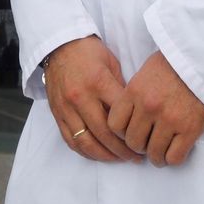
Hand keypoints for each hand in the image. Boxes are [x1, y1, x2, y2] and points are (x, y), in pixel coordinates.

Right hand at [43, 36, 139, 162]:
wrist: (58, 45)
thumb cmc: (88, 51)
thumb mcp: (112, 62)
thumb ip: (121, 88)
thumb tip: (135, 113)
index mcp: (98, 82)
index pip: (119, 114)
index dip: (134, 129)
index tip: (146, 136)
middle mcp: (80, 97)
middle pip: (104, 133)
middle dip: (122, 149)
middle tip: (136, 157)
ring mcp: (66, 108)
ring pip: (86, 142)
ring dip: (105, 156)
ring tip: (119, 159)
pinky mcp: (57, 114)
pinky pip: (71, 140)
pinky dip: (85, 151)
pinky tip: (98, 155)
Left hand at [108, 51, 203, 166]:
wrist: (203, 60)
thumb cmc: (173, 65)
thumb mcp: (145, 73)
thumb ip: (133, 95)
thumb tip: (126, 118)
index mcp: (135, 91)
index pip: (114, 125)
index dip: (121, 132)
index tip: (130, 131)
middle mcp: (149, 107)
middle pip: (133, 142)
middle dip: (139, 146)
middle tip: (147, 142)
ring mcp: (169, 119)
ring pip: (153, 153)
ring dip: (156, 156)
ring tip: (161, 151)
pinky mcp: (190, 129)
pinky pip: (174, 157)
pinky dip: (172, 158)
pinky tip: (174, 151)